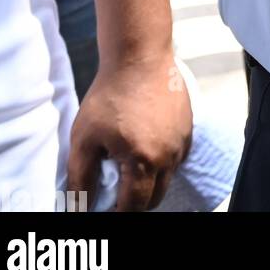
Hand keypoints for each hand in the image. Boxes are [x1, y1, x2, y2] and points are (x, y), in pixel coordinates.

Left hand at [66, 51, 191, 211]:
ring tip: (129, 162)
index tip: (104, 207)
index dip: (116, 213)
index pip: (133, 208)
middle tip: (115, 190)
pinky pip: (177, 157)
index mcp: (144, 162)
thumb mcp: (84, 138)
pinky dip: (162, 161)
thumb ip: (80, 178)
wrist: (140, 56)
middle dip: (135, 202)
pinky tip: (145, 144)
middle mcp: (169, 156)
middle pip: (154, 198)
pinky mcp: (188, 126)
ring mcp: (182, 141)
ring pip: (168, 177)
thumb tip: (80, 207)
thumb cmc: (110, 95)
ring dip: (150, 180)